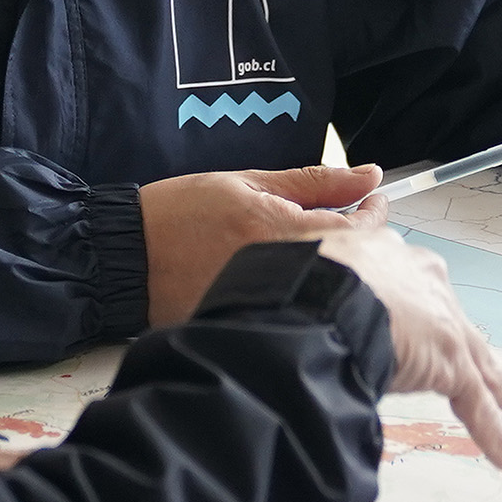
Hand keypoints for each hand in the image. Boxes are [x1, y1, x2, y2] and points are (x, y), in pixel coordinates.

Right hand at [141, 163, 377, 325]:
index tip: (374, 201)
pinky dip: (299, 295)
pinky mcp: (251, 326)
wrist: (126, 257)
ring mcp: (266, 304)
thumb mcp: (247, 182)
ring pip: (324, 289)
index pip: (359, 228)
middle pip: (348, 263)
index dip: (374, 214)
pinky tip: (282, 282)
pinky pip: (295, 310)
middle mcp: (280, 272)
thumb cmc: (179, 214)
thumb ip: (314, 182)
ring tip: (306, 254)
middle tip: (344, 225)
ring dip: (329, 270)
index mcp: (282, 230)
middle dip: (356, 244)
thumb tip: (369, 176)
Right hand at [318, 211, 501, 471]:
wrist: (322, 293)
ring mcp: (443, 324)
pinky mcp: (452, 364)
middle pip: (451, 320)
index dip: (406, 302)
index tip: (407, 315)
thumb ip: (311, 276)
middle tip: (479, 359)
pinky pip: (477, 405)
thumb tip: (294, 287)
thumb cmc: (301, 276)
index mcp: (387, 255)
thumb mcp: (304, 261)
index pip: (407, 284)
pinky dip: (492, 434)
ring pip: (477, 361)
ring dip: (499, 386)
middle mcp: (424, 282)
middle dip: (465, 343)